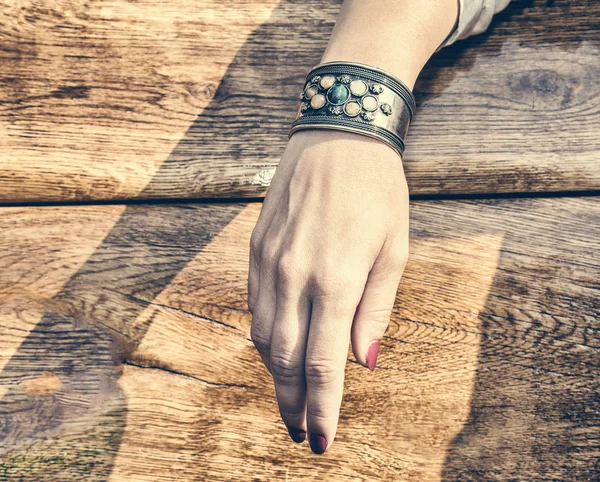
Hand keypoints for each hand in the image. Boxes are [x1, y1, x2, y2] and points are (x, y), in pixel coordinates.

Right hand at [248, 128, 408, 453]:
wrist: (337, 134)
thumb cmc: (377, 190)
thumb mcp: (393, 248)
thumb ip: (375, 309)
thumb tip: (363, 361)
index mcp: (335, 279)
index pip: (321, 362)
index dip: (322, 407)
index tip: (321, 441)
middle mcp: (294, 275)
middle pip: (284, 358)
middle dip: (292, 402)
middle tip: (300, 432)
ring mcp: (269, 261)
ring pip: (262, 336)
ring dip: (275, 375)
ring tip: (289, 400)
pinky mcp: (256, 248)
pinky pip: (254, 305)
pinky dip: (264, 337)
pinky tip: (276, 349)